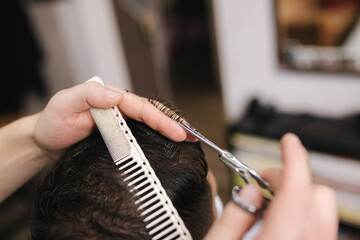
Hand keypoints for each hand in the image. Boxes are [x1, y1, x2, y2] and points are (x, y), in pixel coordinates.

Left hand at [34, 81, 191, 159]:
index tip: (177, 132)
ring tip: (189, 138)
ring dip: (170, 130)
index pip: (141, 107)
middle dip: (174, 123)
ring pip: (149, 123)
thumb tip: (116, 95)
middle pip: (151, 113)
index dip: (161, 119)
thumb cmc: (54, 122)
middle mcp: (118, 108)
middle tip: (193, 136)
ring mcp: (119, 122)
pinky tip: (168, 144)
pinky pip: (141, 134)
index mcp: (109, 98)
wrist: (46, 141)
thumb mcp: (64, 103)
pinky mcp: (118, 135)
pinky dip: (158, 137)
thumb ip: (88, 94)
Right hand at [205, 133, 337, 239]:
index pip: (297, 192)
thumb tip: (250, 188)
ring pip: (321, 207)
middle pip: (315, 194)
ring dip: (296, 195)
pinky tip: (276, 219)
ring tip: (267, 203)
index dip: (295, 159)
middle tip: (260, 185)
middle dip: (288, 179)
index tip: (288, 141)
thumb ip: (233, 215)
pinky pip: (320, 223)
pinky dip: (300, 211)